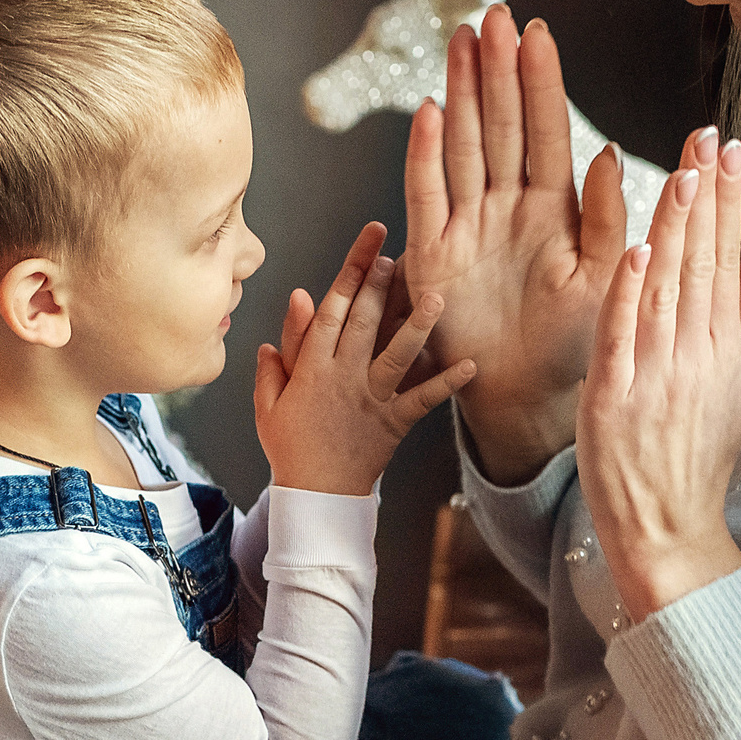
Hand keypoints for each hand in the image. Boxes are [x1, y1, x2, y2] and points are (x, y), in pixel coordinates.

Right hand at [255, 223, 474, 496]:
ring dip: (417, 325)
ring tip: (437, 297)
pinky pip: (422, 400)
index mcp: (312, 368)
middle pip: (363, 322)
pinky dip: (446, 383)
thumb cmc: (291, 447)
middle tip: (400, 254)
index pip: (331, 310)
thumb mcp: (270, 402)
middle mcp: (343, 377)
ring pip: (395, 355)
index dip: (350, 272)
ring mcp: (371, 399)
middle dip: (381, 285)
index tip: (370, 244)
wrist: (316, 494)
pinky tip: (470, 365)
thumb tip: (294, 304)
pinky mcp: (394, 422)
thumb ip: (279, 356)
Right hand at [400, 6, 634, 482]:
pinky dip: (425, 154)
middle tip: (491, 15)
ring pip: (463, 145)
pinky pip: (426, 194)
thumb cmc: (575, 342)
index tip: (537, 32)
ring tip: (461, 42)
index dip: (540, 82)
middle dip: (496, 69)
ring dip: (461, 93)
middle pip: (499, 124)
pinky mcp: (434, 252)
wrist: (528, 397)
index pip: (546, 130)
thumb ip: (611, 217)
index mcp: (554, 209)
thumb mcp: (609, 277)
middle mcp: (507, 207)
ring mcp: (467, 225)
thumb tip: (614, 156)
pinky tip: (429, 112)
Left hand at [578, 128, 740, 622]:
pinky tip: (636, 246)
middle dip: (704, 198)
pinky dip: (630, 292)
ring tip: (680, 171)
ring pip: (665, 288)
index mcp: (726, 349)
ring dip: (672, 228)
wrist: (667, 528)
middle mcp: (696, 357)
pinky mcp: (614, 398)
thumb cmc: (695, 456)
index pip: (726, 258)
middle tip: (707, 138)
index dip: (727, 201)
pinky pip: (622, 336)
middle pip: (701, 264)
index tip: (729, 149)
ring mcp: (655, 377)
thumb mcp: (738, 386)